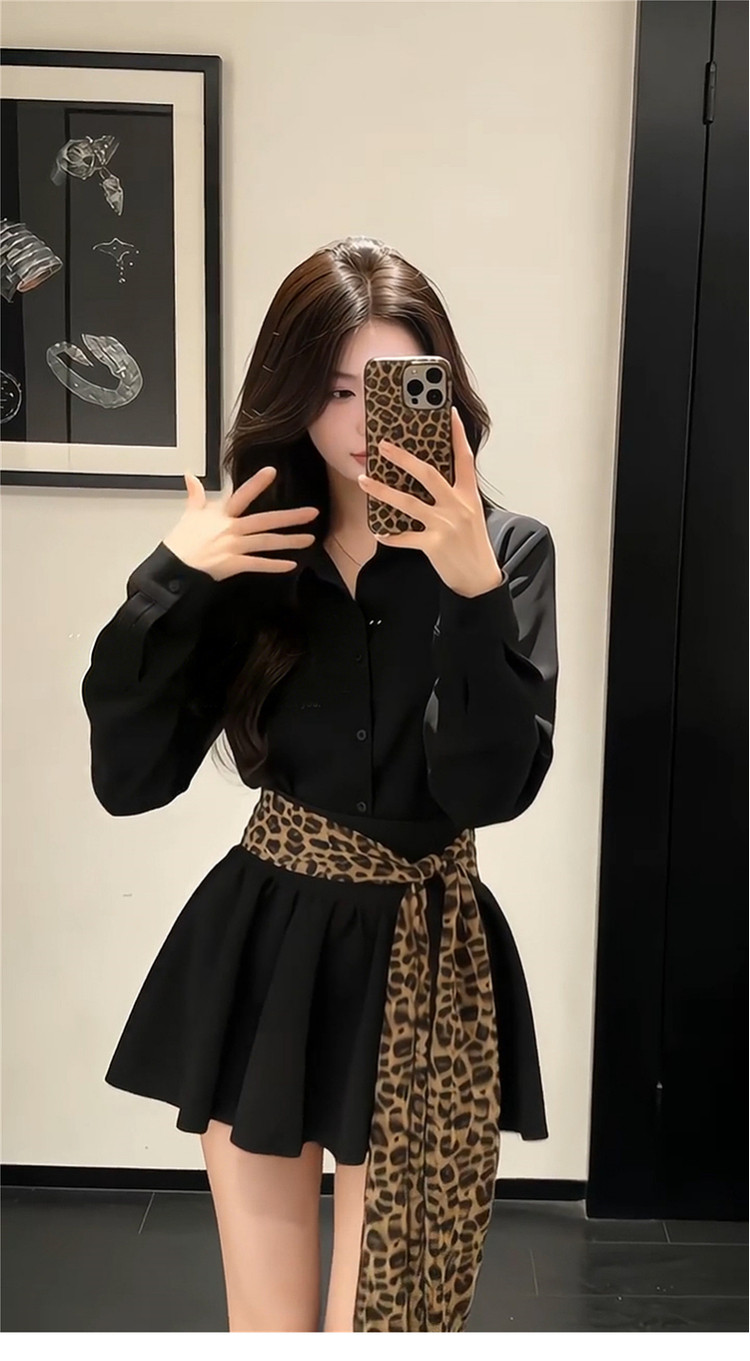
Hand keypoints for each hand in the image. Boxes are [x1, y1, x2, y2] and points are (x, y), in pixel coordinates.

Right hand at [162, 468, 318, 581]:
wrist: (174, 566)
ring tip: (309, 539)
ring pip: (266, 542)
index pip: (242, 494)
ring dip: (289, 541)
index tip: (272, 472)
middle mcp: (231, 528)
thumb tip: (190, 476)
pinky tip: (291, 564)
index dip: (256, 483)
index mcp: (222, 514)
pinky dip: (274, 565)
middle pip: (265, 520)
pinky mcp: (234, 564)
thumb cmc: (182, 541)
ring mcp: (234, 547)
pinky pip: (258, 564)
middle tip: (312, 513)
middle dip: (290, 517)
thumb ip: (195, 495)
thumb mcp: (189, 514)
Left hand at [357, 407, 504, 596]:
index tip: (449, 413)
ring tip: (363, 480)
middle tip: (382, 446)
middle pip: (428, 474)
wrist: (480, 577)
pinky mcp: (434, 544)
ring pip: (408, 502)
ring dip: (382, 490)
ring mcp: (445, 525)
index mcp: (468, 495)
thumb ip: (454, 494)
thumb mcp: (471, 513)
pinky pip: (405, 537)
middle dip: (403, 458)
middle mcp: (457, 506)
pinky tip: (377, 531)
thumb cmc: (473, 543)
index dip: (458, 435)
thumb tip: (428, 477)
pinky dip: (390, 535)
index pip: (464, 458)